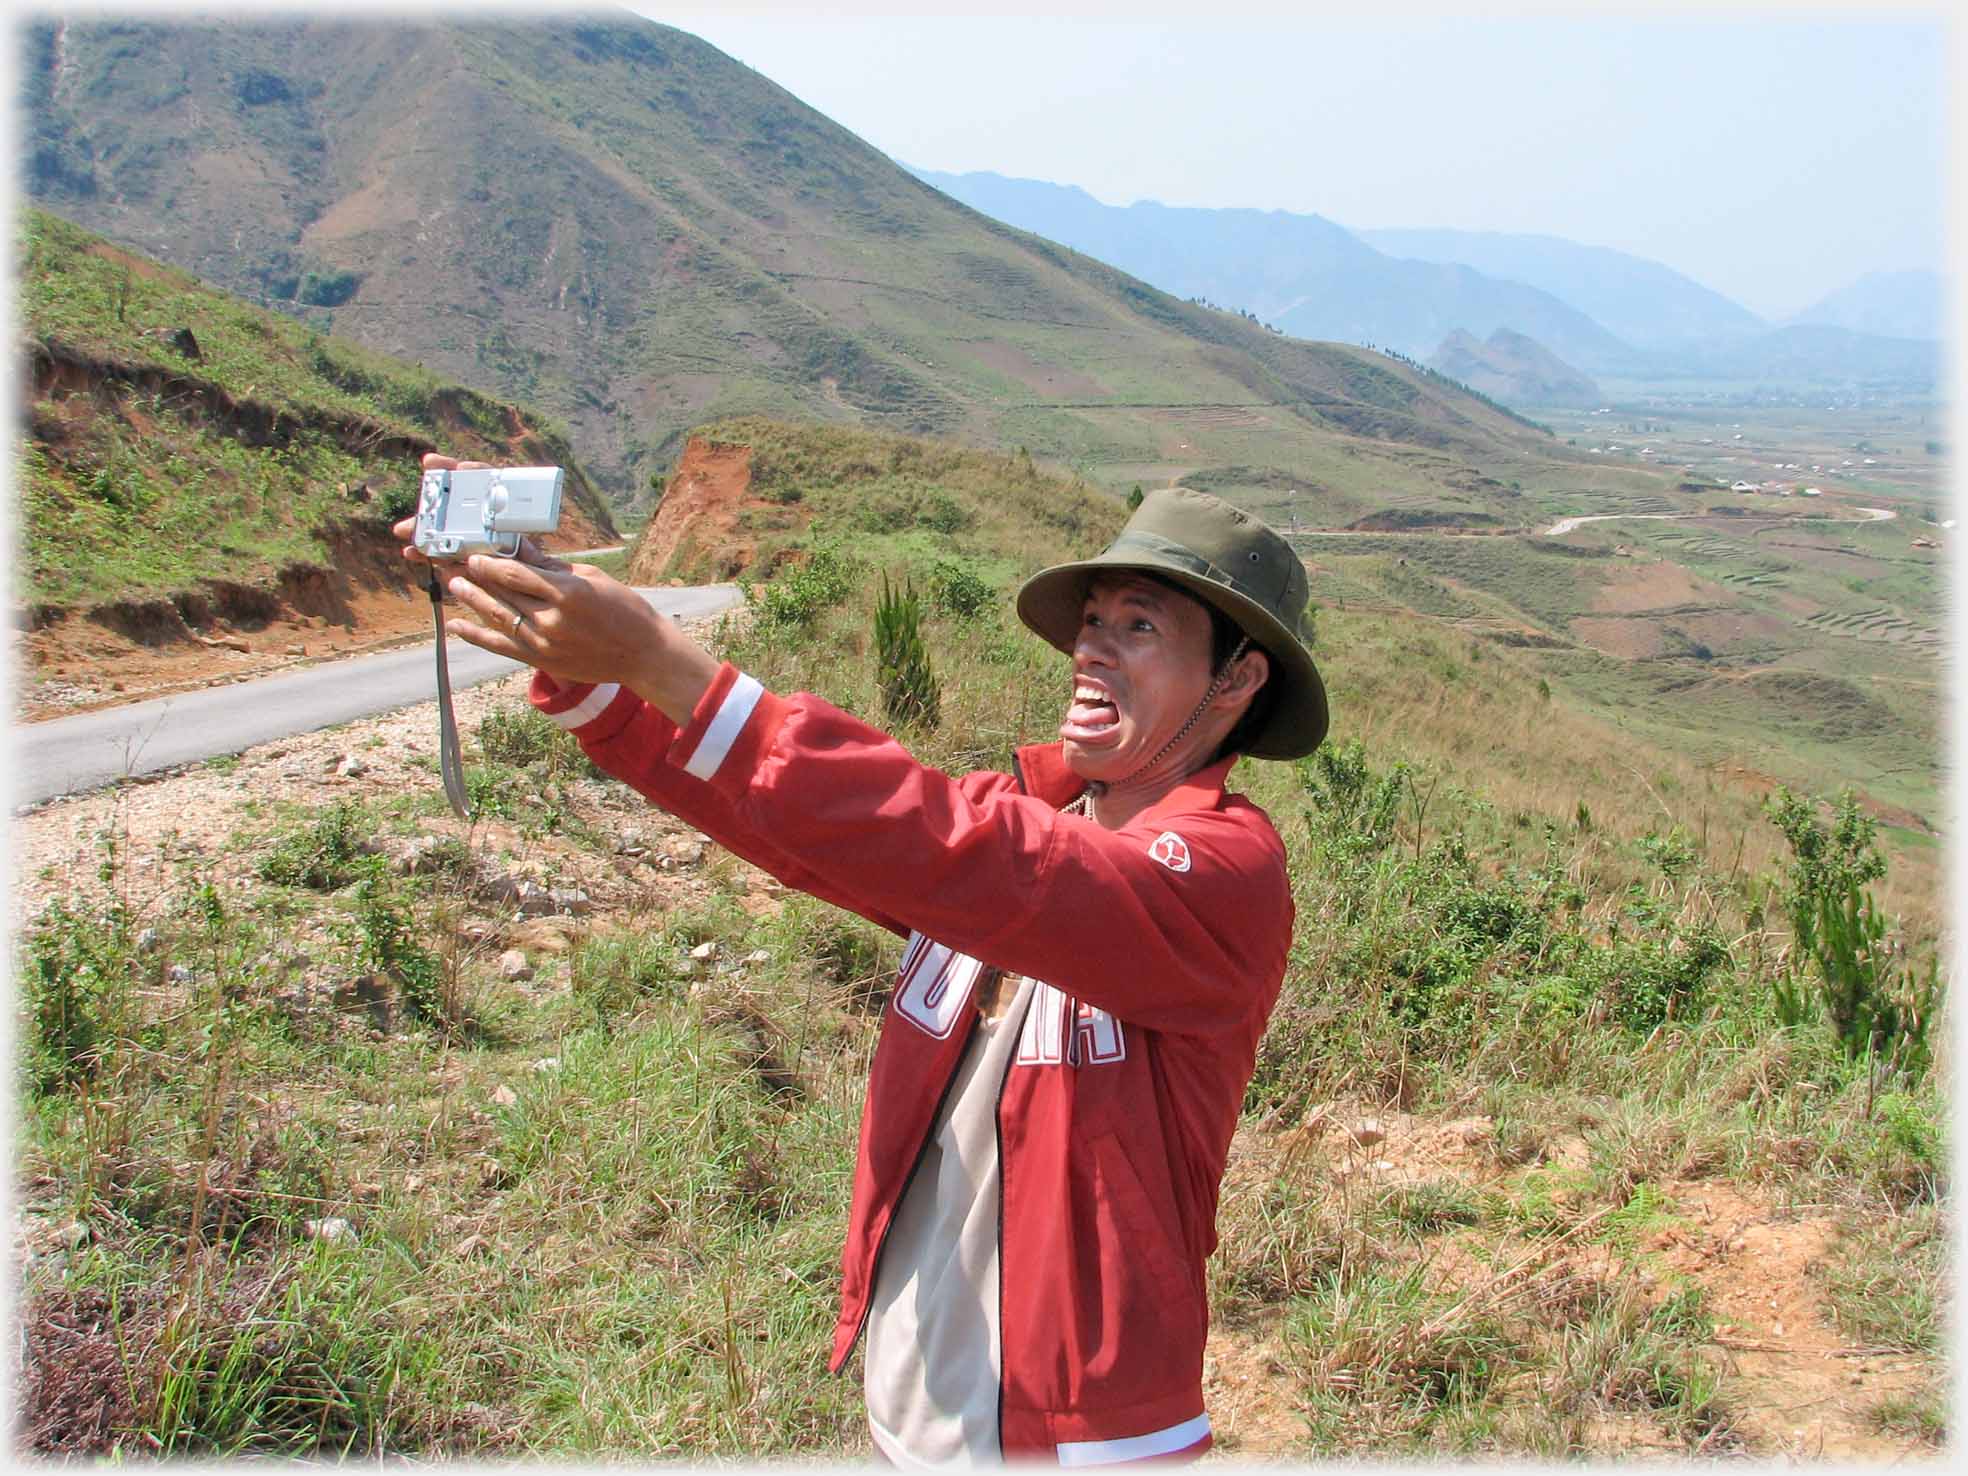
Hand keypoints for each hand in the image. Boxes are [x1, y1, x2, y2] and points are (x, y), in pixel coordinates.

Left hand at [396, 453, 717, 723]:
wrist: (643, 655)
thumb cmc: (624, 610)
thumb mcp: (592, 578)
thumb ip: (553, 567)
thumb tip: (522, 549)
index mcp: (568, 593)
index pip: (516, 574)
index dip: (489, 563)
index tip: (473, 553)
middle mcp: (552, 620)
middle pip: (501, 594)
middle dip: (473, 577)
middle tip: (451, 562)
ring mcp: (544, 644)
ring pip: (497, 617)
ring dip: (470, 600)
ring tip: (452, 584)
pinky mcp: (541, 661)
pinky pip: (500, 646)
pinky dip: (475, 635)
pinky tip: (455, 625)